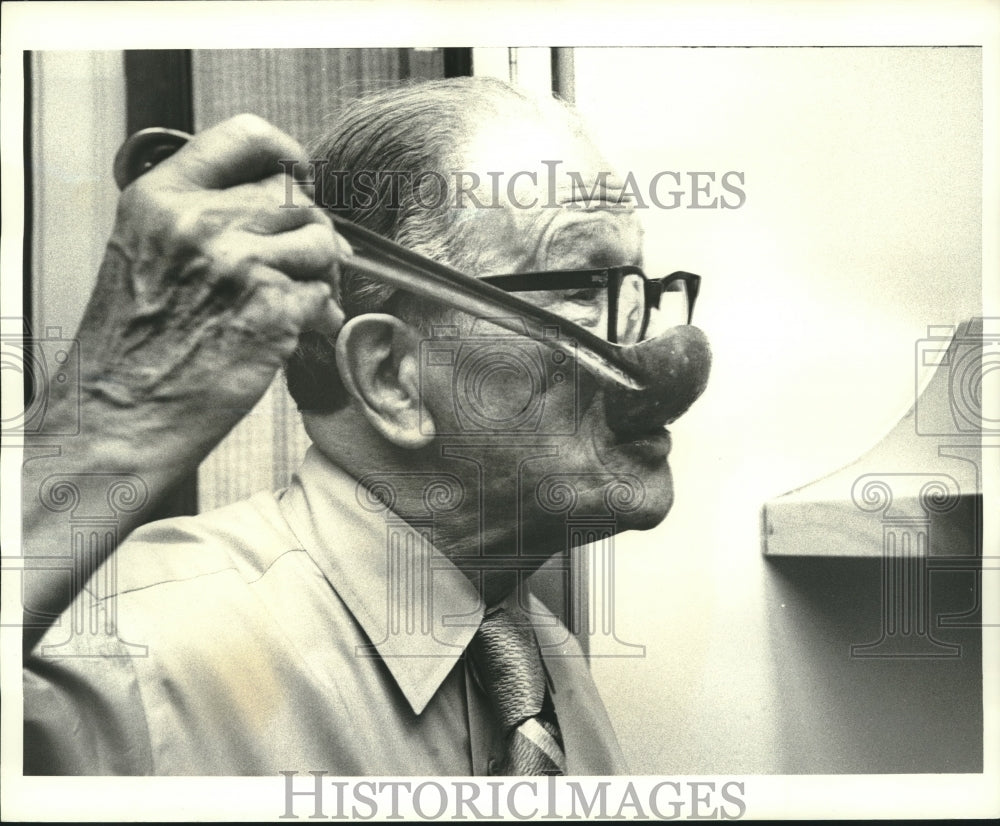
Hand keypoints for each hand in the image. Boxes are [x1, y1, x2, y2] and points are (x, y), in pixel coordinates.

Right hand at [81, 113, 344, 422]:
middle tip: (300, 262)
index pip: (245, 137)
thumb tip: (273, 202)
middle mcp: (200, 221)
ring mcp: (239, 264)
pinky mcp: (273, 309)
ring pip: (321, 241)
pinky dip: (321, 315)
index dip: (285, 154)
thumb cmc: (132, 345)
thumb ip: (199, 216)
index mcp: (162, 197)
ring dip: (321, 273)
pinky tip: (301, 331)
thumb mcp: (144, 251)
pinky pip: (324, 294)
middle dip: (306, 230)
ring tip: (300, 299)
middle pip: (295, 196)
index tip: (299, 174)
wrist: (120, 413)